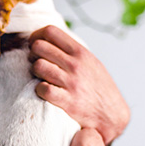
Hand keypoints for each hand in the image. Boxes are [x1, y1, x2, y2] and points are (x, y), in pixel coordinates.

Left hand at [28, 25, 129, 145]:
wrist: (112, 114)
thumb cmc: (98, 87)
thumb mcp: (91, 62)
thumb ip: (72, 51)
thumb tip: (51, 38)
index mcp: (81, 52)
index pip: (51, 31)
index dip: (37, 36)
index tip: (36, 46)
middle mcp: (76, 64)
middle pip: (39, 46)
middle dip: (33, 54)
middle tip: (37, 63)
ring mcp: (71, 82)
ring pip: (38, 66)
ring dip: (35, 72)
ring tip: (42, 78)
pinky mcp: (68, 101)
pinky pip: (42, 88)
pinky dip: (39, 90)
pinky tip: (45, 92)